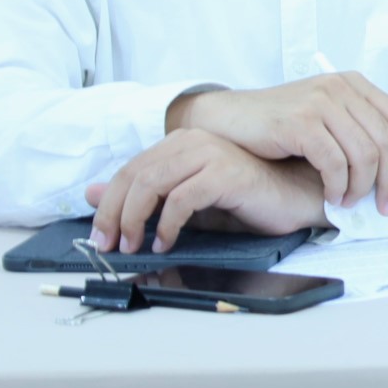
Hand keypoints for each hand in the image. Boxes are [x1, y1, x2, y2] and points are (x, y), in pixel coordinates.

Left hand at [86, 132, 328, 253]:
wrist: (295, 199)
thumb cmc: (246, 200)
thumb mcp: (186, 202)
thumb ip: (145, 198)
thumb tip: (92, 195)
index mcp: (181, 143)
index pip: (129, 170)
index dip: (107, 204)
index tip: (99, 235)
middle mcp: (193, 141)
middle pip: (134, 176)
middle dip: (113, 215)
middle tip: (108, 245)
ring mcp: (210, 154)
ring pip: (152, 184)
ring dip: (135, 220)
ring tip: (134, 246)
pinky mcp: (226, 173)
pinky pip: (182, 198)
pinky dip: (167, 225)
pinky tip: (167, 243)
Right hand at [169, 74, 387, 214]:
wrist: (227, 120)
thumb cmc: (280, 124)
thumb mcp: (330, 116)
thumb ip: (369, 123)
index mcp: (355, 84)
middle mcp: (341, 88)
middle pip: (387, 141)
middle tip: (386, 206)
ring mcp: (321, 103)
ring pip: (364, 154)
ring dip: (362, 187)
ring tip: (352, 203)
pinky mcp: (300, 122)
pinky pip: (334, 162)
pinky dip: (338, 186)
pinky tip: (332, 197)